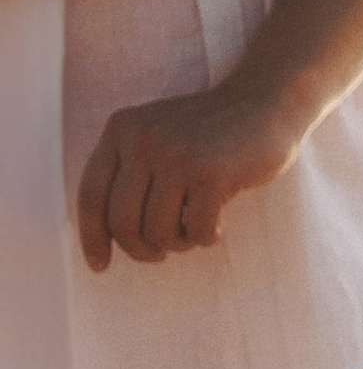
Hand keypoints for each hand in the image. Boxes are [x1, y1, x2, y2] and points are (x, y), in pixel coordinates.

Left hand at [76, 82, 299, 272]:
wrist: (265, 102)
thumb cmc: (210, 133)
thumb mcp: (157, 137)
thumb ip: (129, 171)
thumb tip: (107, 237)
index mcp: (121, 130)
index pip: (90, 194)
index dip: (91, 238)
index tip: (100, 266)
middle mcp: (143, 139)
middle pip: (122, 222)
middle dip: (141, 250)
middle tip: (160, 253)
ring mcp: (178, 155)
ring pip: (158, 232)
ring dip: (178, 244)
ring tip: (193, 232)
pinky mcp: (212, 173)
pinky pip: (198, 231)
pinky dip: (207, 238)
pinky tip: (218, 225)